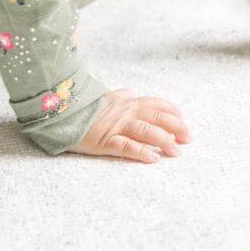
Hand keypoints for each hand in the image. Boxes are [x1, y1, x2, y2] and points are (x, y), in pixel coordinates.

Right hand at [69, 88, 191, 164]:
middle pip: (157, 118)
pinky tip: (153, 158)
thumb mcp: (105, 98)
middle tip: (187, 140)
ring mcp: (116, 126)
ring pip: (145, 131)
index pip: (157, 105)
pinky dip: (141, 152)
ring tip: (176, 152)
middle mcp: (125, 113)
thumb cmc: (84, 108)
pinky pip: (126, 146)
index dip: (174, 114)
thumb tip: (132, 92)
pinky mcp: (104, 141)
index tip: (184, 124)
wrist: (61, 113)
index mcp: (128, 103)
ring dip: (163, 141)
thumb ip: (120, 95)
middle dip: (176, 128)